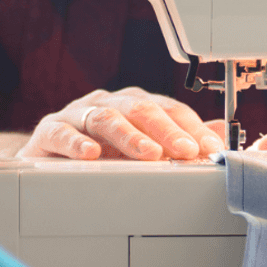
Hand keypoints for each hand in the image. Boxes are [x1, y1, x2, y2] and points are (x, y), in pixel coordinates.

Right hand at [16, 87, 226, 160]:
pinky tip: (91, 154)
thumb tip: (219, 134)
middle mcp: (108, 104)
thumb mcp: (143, 149)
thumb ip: (180, 140)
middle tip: (187, 151)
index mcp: (134, 106)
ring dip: (130, 136)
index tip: (210, 148)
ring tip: (149, 154)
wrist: (47, 162)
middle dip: (167, 131)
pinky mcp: (48, 131)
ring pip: (106, 118)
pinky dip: (77, 142)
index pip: (169, 109)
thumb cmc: (99, 154)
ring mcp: (78, 115)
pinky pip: (62, 133)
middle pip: (141, 110)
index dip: (191, 127)